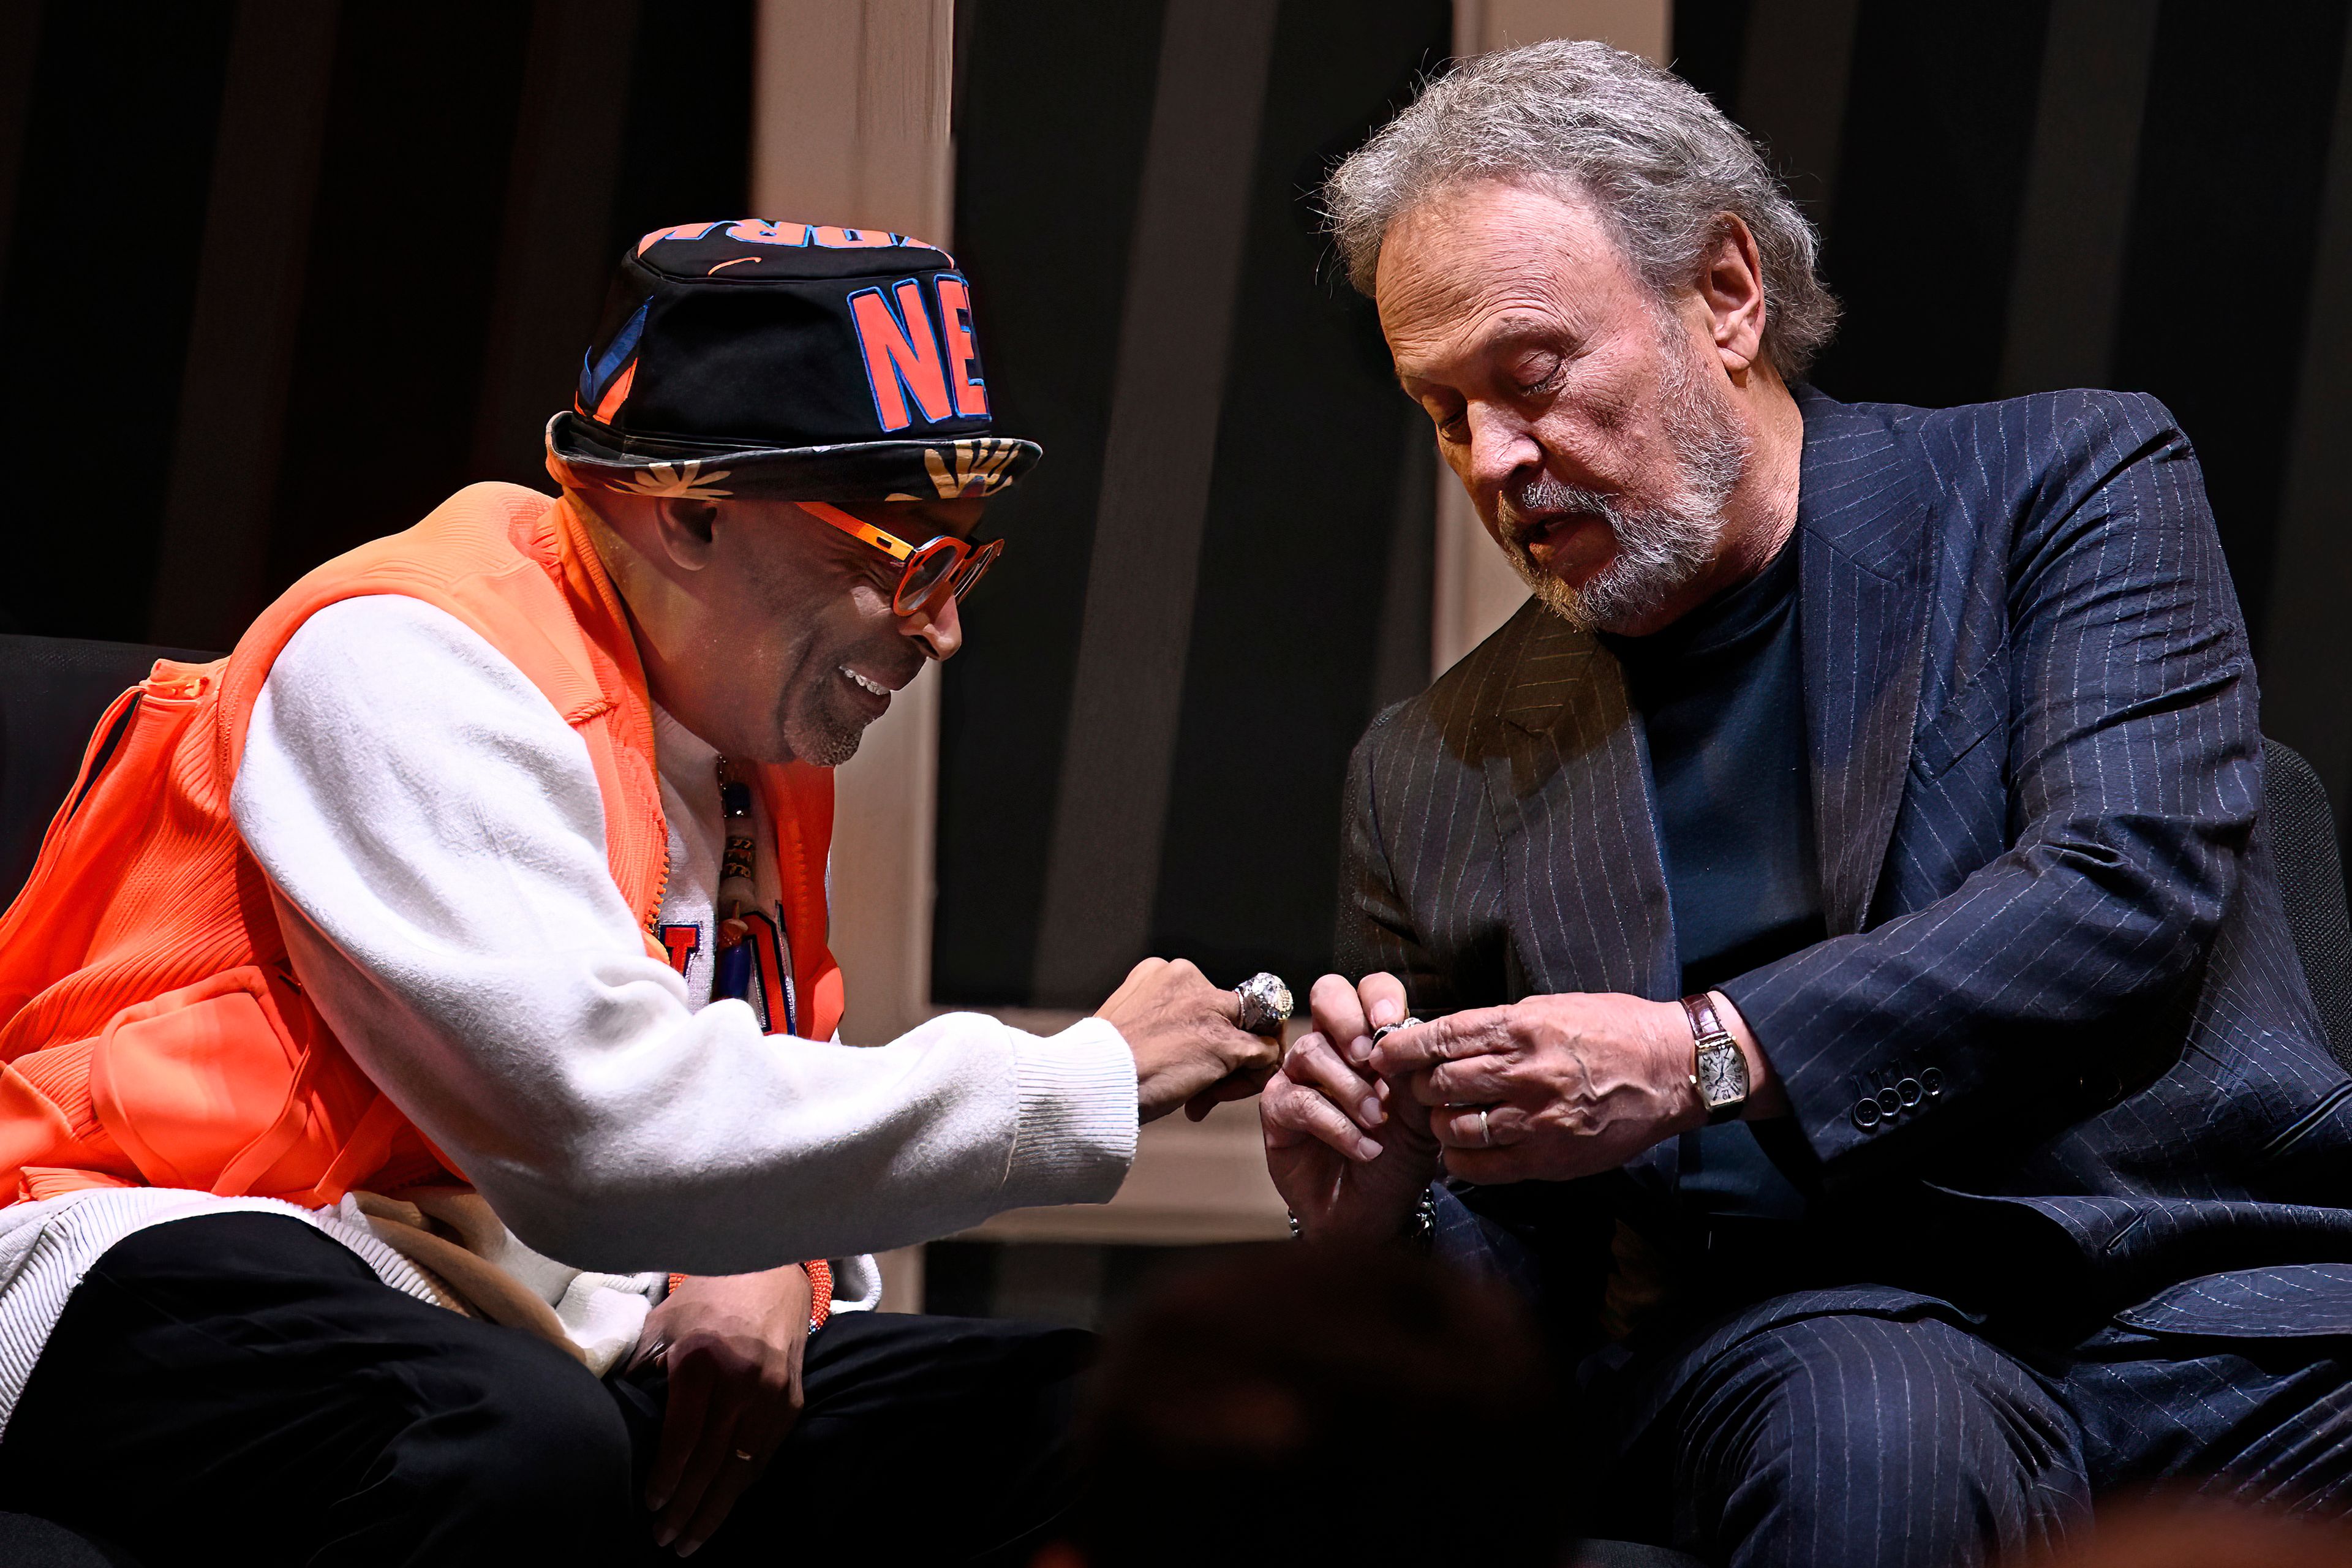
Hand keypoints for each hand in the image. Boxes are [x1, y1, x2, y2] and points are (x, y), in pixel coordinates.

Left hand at [628, 1264, 813, 1555]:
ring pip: (743, 1468)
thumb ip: (642, 1367)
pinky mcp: (793, 1400)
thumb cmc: (709, 1296)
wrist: (772, 1272)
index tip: (651, 1504)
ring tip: (692, 1539)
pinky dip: (744, 1485)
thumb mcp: (664, 1322)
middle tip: (666, 1539)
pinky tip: (724, 1504)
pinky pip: (766, 1455)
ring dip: (717, 1509)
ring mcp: (773, 1393)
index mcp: (704, 1361)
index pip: (685, 1437)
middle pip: (712, 1463)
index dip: (667, 1477)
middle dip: (687, 1507)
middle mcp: (743, 1381)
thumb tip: (615, 1412)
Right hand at [1097, 957, 1283, 1122]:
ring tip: (1201, 1098)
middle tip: (1194, 1087)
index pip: (1206, 999)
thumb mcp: (1129, 1028)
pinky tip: (1212, 1099)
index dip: (1200, 1034)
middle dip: (1220, 1052)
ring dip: (1235, 1070)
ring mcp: (1209, 1009)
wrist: (1090, 1081)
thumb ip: (1159, 1024)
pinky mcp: (1223, 1041)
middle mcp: (1189, 979)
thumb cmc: (1101, 1066)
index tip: (1178, 1062)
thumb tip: (1186, 1048)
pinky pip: (1264, 1055)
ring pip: (1254, 1032)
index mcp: (1161, 972)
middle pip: (1233, 1013)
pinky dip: (1250, 1080)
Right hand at [1261, 972, 1440, 1241]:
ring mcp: (1300, 1075)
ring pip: (1311, 1051)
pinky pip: (1299, 1101)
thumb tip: (1403, 1038)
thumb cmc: (1398, 1158)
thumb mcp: (1422, 1115)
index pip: (1369, 989)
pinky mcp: (1277, 1110)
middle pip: (1326, 993)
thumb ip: (1415, 1074)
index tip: (1391, 1025)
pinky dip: (1337, 1126)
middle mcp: (1333, 1047)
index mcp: (1371, 1038)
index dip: (1377, 996)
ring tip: (1378, 1122)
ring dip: (1351, 1088)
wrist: (1375, 1214)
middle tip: (1370, 1058)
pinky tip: (1364, 1148)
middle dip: (1347, 1019)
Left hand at [1369, 989, 1781, 1183]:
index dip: (1403, 1048)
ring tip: (1445, 1118)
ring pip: (1455, 1128)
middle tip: (1422, 1088)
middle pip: (1441, 1084)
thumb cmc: (1613, 1030)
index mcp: (1523, 1026)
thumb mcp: (1552, 1007)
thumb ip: (1499, 1025)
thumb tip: (1446, 1038)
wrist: (1672, 1071)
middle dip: (1422, 1088)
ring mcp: (1537, 1119)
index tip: (1383, 1054)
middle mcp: (1526, 1072)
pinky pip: (1482, 1166)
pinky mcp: (1549, 1158)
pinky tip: (1463, 1150)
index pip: (1442, 1037)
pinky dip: (1461, 1160)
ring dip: (1440, 1124)